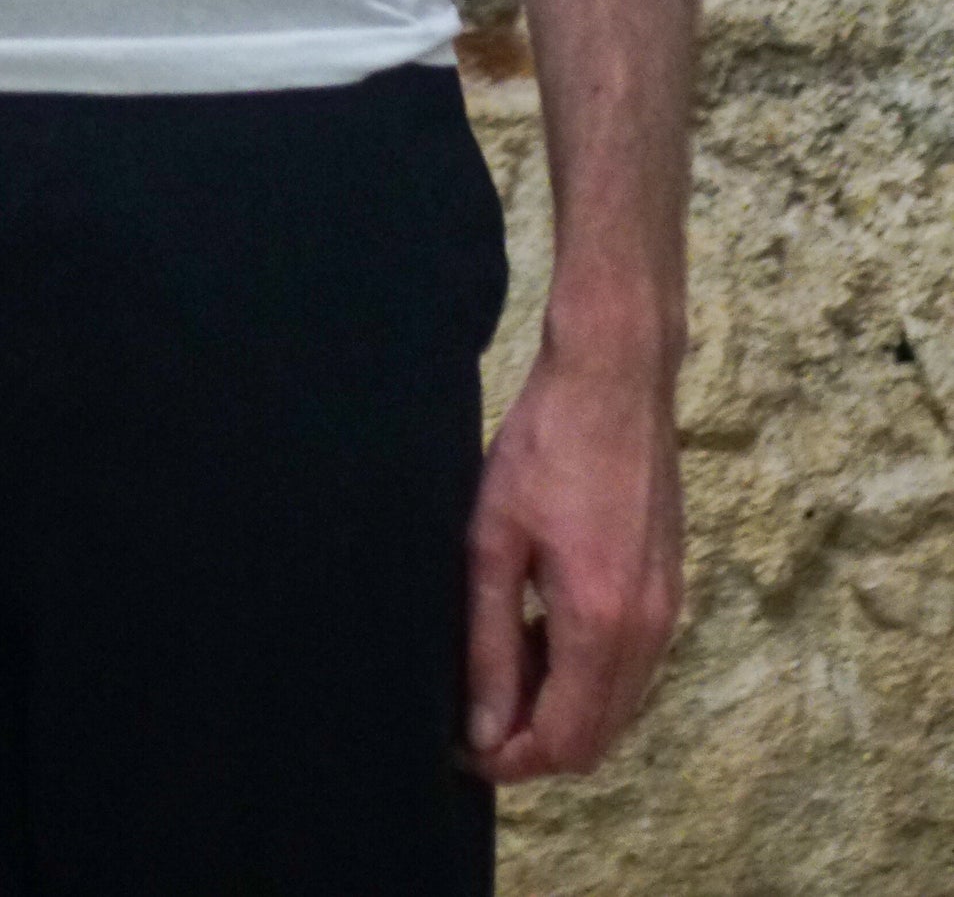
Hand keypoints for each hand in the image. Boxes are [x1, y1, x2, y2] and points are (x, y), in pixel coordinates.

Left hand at [464, 339, 681, 780]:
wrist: (616, 375)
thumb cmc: (544, 445)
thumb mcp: (494, 540)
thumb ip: (489, 642)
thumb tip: (484, 731)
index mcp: (602, 623)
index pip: (565, 742)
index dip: (511, 760)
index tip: (463, 745)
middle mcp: (649, 631)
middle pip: (598, 738)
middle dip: (536, 741)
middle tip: (477, 704)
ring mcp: (670, 609)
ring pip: (618, 706)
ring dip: (563, 706)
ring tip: (503, 655)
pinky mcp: (673, 586)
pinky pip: (634, 666)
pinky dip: (589, 672)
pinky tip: (543, 624)